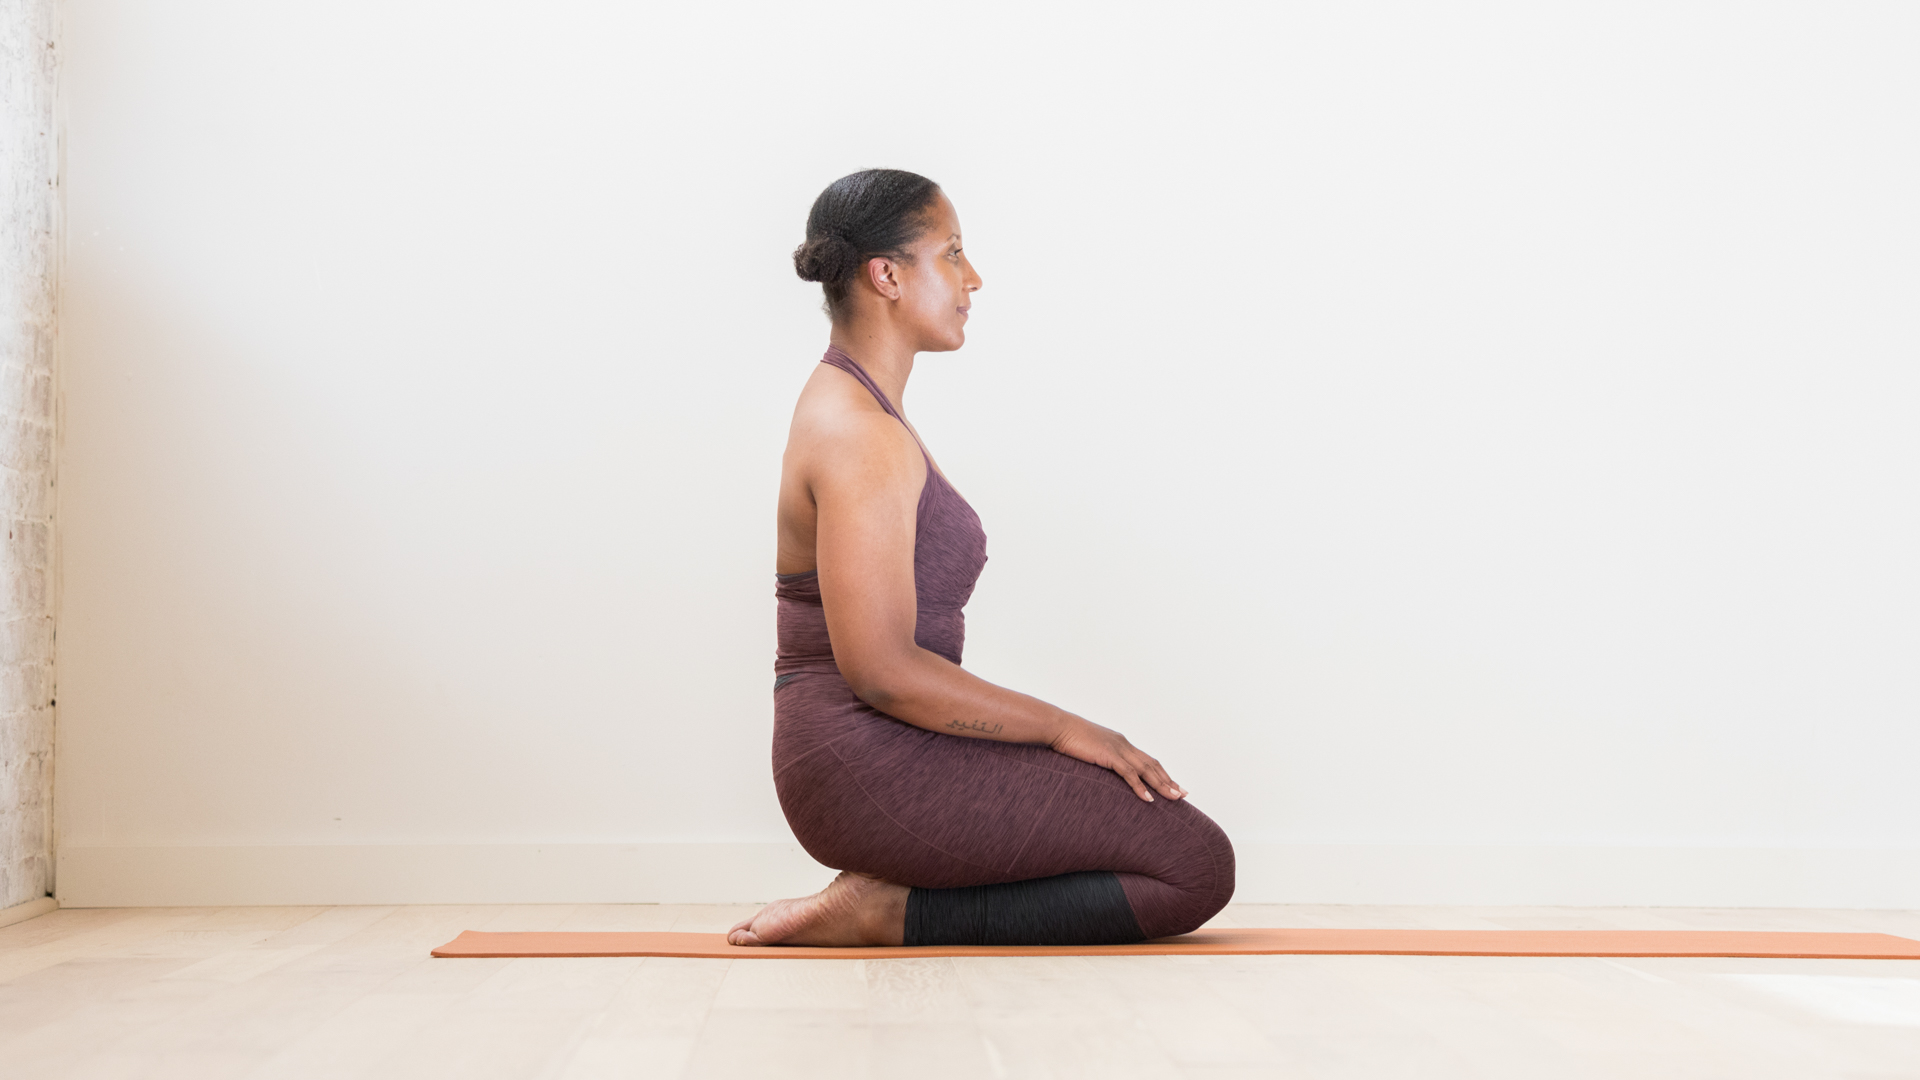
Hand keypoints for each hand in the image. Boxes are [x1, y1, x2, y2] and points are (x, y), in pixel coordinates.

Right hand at [1048, 716, 1186, 802]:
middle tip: (1183, 794)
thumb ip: (1098, 757)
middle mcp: (1124, 744)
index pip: (1147, 760)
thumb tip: (1099, 766)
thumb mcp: (1087, 749)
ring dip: (1161, 785)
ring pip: (1146, 769)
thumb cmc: (1067, 737)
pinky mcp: (1109, 755)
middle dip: (1169, 780)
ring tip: (1174, 798)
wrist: (1057, 726)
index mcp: (1120, 743)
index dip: (1161, 773)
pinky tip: (1149, 799)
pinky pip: (1130, 774)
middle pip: (1153, 764)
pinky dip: (1140, 787)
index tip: (1172, 784)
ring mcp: (1118, 749)